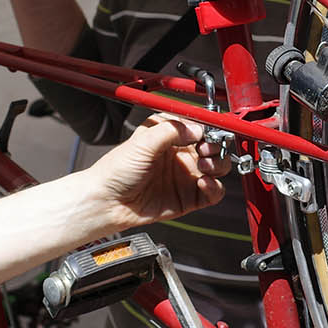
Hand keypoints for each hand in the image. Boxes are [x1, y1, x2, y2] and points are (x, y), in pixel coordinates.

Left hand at [87, 115, 228, 225]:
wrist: (107, 202)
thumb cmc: (116, 171)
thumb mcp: (142, 142)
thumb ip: (171, 130)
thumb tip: (197, 128)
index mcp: (169, 134)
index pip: (200, 125)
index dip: (210, 128)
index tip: (212, 131)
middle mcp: (180, 153)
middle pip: (215, 146)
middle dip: (217, 146)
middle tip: (206, 149)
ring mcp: (186, 175)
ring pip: (219, 167)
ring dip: (219, 164)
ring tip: (204, 166)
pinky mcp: (189, 197)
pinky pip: (214, 191)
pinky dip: (215, 187)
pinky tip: (203, 182)